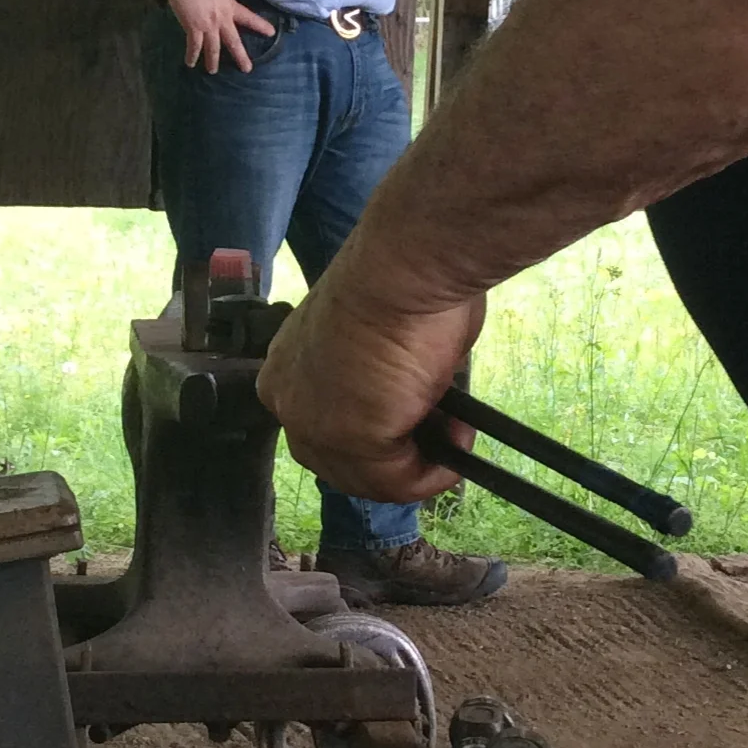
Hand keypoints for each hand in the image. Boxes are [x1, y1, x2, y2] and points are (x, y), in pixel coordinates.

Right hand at [166, 0, 276, 72]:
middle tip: (247, 69)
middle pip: (234, 41)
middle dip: (240, 57)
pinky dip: (192, 55)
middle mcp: (222, 18)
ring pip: (213, 48)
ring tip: (212, 71)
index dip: (260, 26)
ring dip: (212, 61)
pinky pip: (194, 45)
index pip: (249, 18)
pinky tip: (190, 63)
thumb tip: (212, 2)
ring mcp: (208, 25)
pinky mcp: (193, 27)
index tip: (271, 33)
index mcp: (230, 6)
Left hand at [257, 251, 486, 503]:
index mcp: (289, 366)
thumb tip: (418, 399)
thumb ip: (385, 377)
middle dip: (396, 460)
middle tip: (444, 438)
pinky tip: (459, 444)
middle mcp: (288, 400)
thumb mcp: (383, 336)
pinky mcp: (349, 440)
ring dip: (420, 468)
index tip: (420, 424)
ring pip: (367, 479)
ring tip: (458, 437)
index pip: (323, 426)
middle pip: (339, 462)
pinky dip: (434, 474)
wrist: (408, 266)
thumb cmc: (404, 279)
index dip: (375, 436)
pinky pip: (398, 481)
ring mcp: (314, 425)